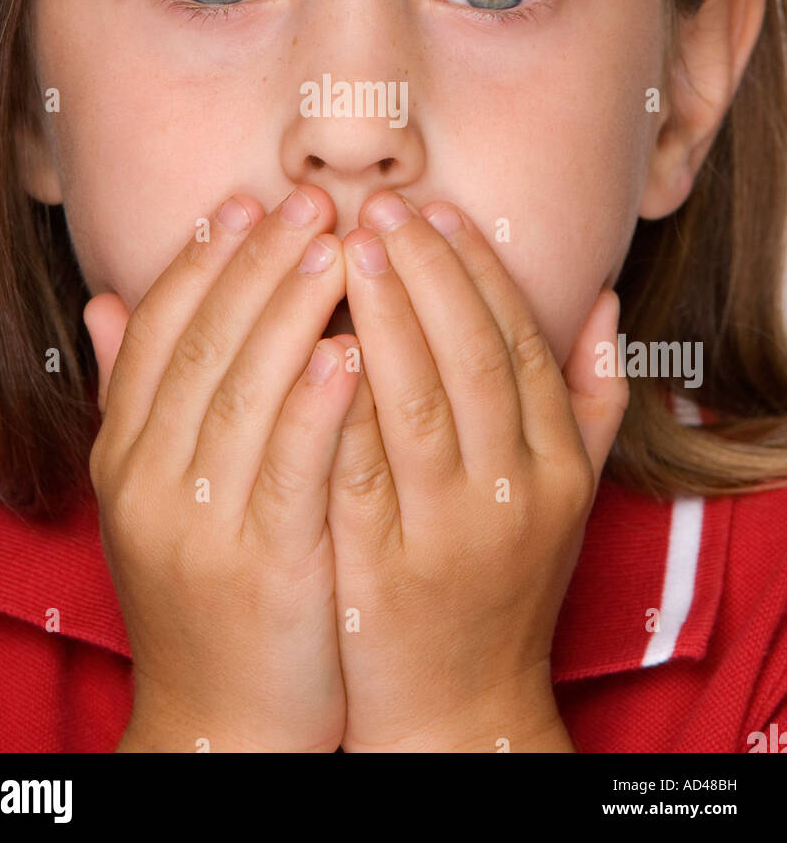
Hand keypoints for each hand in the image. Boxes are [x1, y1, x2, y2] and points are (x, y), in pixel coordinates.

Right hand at [85, 184, 359, 752]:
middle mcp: (149, 479)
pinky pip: (289, 468)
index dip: (201, 261)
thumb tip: (103, 301)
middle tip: (306, 199)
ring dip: (290, 310)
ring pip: (243, 391)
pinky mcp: (260, 566)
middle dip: (256, 263)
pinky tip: (349, 350)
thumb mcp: (156, 491)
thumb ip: (134, 394)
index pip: (158, 331)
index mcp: (125, 453)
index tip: (243, 202)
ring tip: (337, 245)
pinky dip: (314, 403)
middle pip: (203, 344)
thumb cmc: (206, 590)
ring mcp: (200, 523)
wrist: (224, 719)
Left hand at [328, 190, 628, 751]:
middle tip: (380, 208)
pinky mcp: (383, 566)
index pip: (521, 342)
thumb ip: (590, 399)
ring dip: (381, 316)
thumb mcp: (567, 496)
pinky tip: (309, 341)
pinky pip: (357, 466)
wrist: (461, 706)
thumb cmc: (505, 582)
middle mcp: (515, 495)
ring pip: (417, 402)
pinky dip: (336, 399)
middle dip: (426, 272)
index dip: (477, 270)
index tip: (436, 210)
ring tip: (343, 248)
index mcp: (557, 467)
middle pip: (473, 357)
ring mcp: (449, 533)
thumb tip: (605, 300)